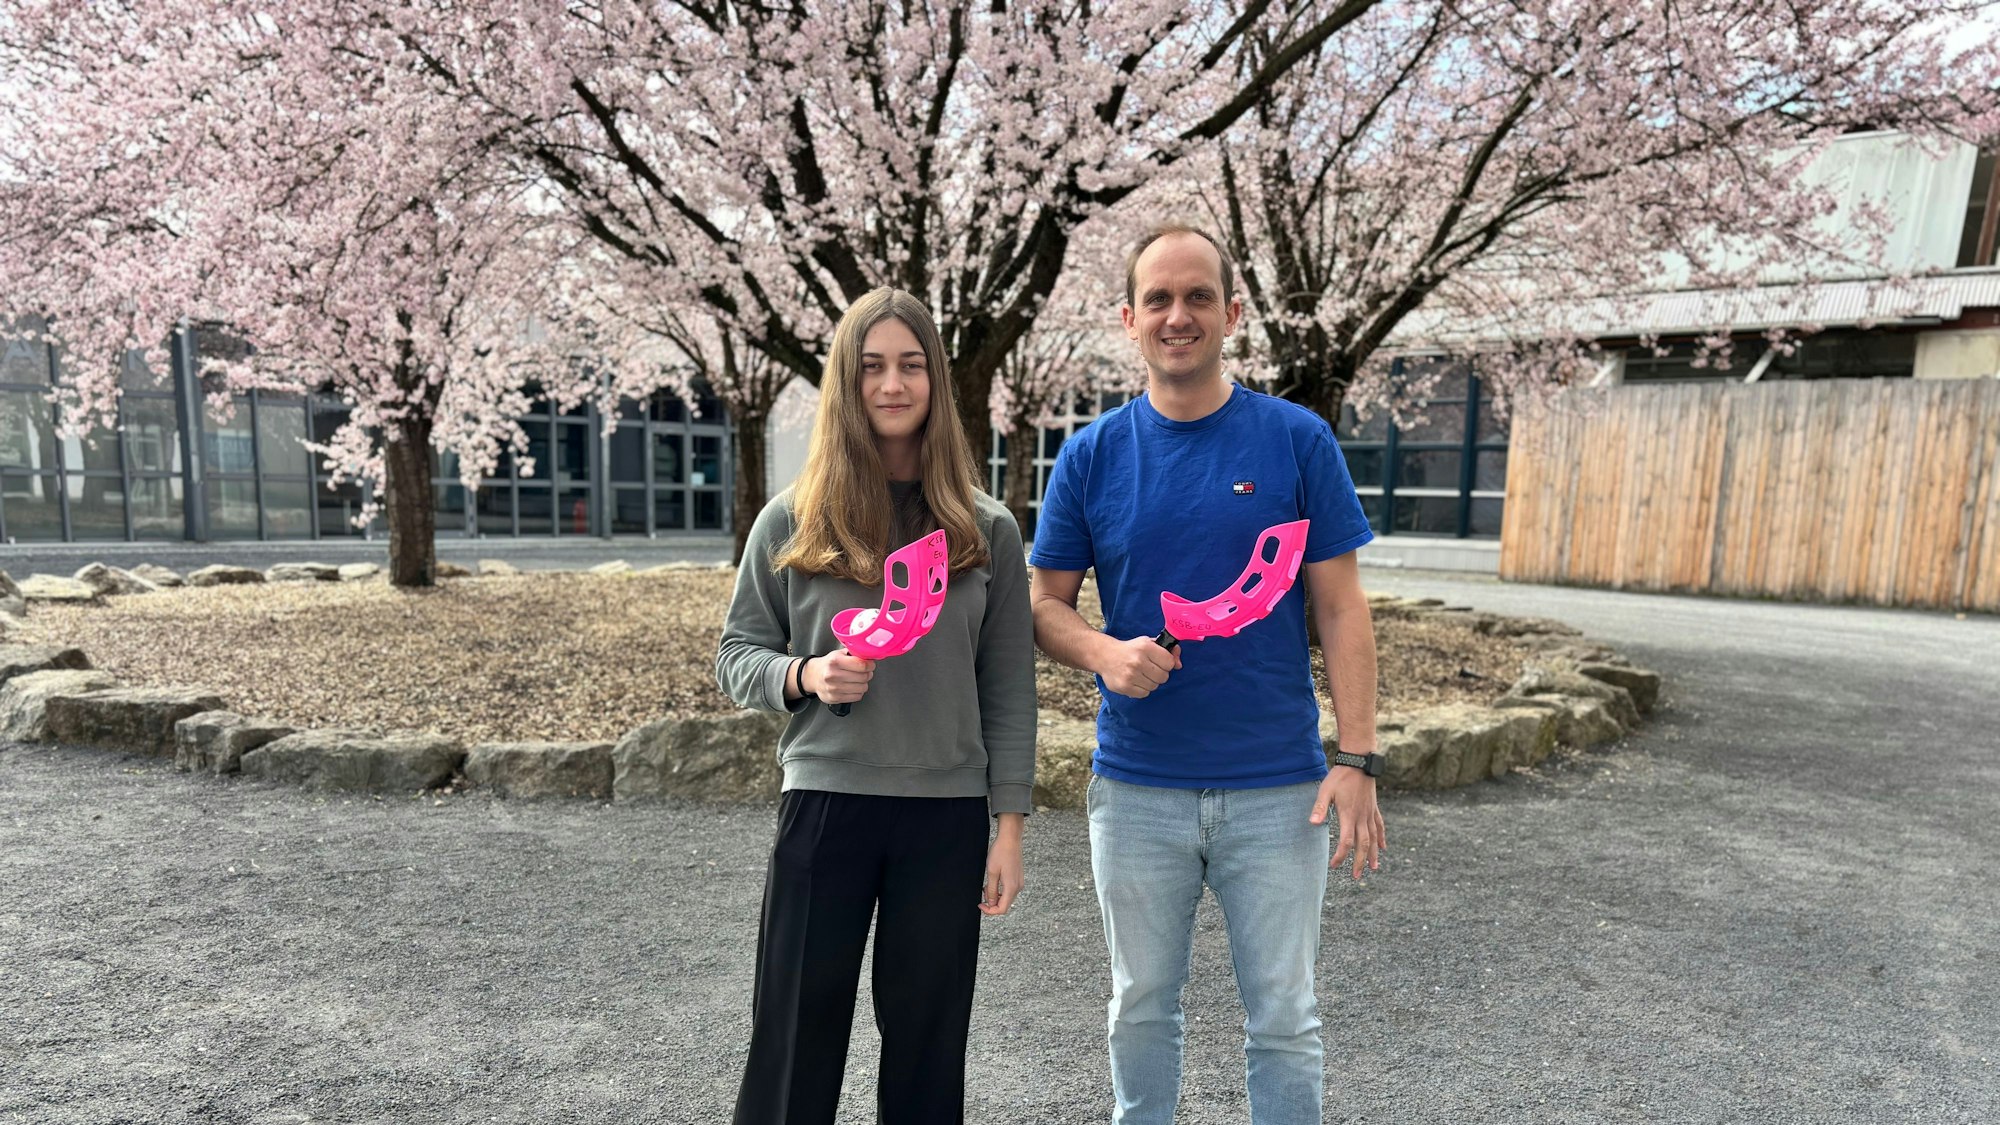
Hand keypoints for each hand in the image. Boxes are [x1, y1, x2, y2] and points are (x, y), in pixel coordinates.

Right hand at [804, 646, 873, 704]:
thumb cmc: (829, 664)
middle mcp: (833, 675)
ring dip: (863, 684)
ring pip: (862, 688)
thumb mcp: (839, 654)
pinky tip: (852, 687)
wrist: (813, 676)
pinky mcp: (835, 698)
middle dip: (868, 674)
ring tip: (857, 680)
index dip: (870, 665)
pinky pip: (857, 697)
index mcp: (835, 661)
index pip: (862, 665)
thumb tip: (870, 655)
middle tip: (864, 672)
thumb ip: (853, 653)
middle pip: (863, 677)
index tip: (871, 665)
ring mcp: (833, 688)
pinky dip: (858, 692)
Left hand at [980, 815, 1024, 915]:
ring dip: (996, 896)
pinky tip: (993, 881)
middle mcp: (1018, 887)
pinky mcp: (1018, 878)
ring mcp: (1019, 882)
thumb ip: (991, 890)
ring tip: (986, 885)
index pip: (1002, 909)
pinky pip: (1009, 890)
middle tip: (981, 893)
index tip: (980, 904)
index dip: (990, 911)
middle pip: (1005, 904)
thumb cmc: (1000, 853)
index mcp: (1011, 887)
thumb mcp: (992, 872)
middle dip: (992, 903)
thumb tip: (990, 903)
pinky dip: (1000, 890)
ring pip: (1007, 897)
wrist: (1010, 839)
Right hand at [1097, 636, 1181, 698]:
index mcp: (1145, 647)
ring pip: (1154, 686)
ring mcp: (1131, 675)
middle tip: (1149, 669)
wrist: (1105, 656)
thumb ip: (1167, 651)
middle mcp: (1138, 661)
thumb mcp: (1148, 643)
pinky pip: (1144, 694)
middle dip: (1159, 674)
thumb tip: (1179, 665)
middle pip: (1163, 677)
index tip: (1159, 661)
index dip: (1166, 663)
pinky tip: (1135, 681)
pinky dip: (1142, 689)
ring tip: (1141, 674)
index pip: (1169, 663)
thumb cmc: (1131, 649)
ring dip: (1150, 682)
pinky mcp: (1125, 687)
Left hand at [1311, 764, 1385, 881]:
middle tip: (1356, 876)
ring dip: (1374, 854)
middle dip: (1360, 862)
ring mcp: (1369, 813)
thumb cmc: (1340, 776)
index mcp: (1349, 816)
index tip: (1334, 865)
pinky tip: (1384, 847)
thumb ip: (1320, 808)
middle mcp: (1362, 817)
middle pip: (1363, 845)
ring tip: (1374, 868)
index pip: (1346, 842)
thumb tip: (1312, 823)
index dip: (1341, 856)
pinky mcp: (1374, 808)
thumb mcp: (1325, 791)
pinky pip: (1380, 826)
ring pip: (1374, 838)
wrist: (1359, 762)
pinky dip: (1382, 838)